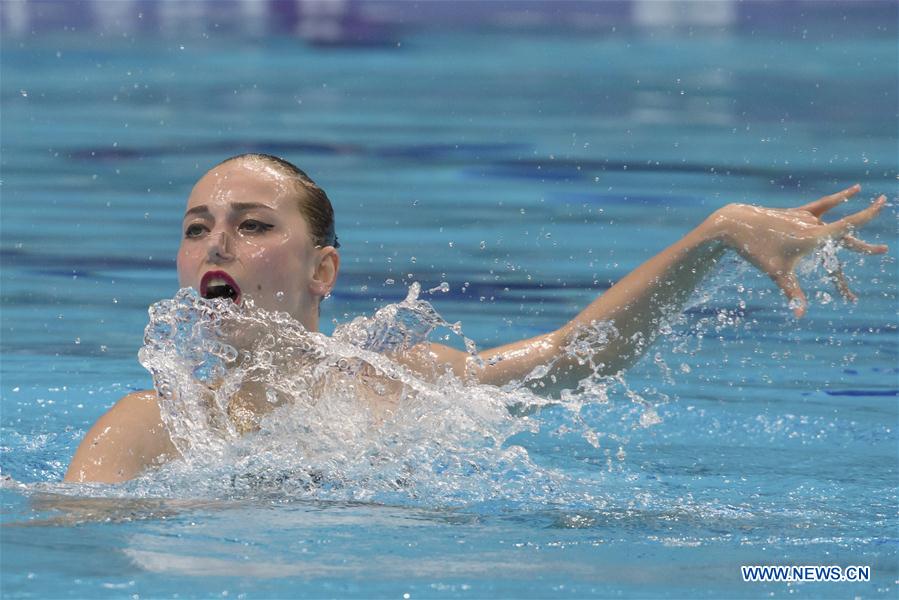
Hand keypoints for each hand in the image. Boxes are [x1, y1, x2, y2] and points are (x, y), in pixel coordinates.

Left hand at [710, 184, 887, 316]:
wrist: (735, 225)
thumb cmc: (756, 251)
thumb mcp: (776, 274)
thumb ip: (793, 294)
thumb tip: (799, 316)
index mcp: (812, 237)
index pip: (847, 227)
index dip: (866, 215)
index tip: (881, 205)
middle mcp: (812, 224)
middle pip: (845, 235)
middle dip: (863, 246)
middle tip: (883, 251)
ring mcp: (804, 217)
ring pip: (834, 224)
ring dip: (851, 226)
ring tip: (868, 215)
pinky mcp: (797, 213)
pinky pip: (823, 205)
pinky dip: (839, 198)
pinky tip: (855, 190)